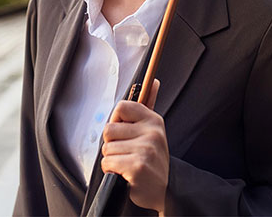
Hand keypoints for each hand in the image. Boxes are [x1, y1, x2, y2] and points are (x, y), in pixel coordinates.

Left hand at [101, 79, 168, 212]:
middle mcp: (151, 133)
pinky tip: (124, 174)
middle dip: (112, 143)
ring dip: (112, 159)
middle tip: (126, 152)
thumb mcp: (154, 130)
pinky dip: (111, 170)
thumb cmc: (153, 159)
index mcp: (153, 120)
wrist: (164, 190)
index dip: (116, 120)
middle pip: (109, 129)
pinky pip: (107, 162)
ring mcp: (145, 150)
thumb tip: (154, 82)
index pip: (122, 106)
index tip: (123, 131)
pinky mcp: (136, 167)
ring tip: (127, 164)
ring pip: (107, 148)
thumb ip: (149, 105)